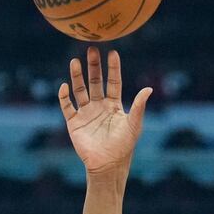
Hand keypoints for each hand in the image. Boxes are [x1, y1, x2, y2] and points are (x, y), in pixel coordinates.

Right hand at [58, 47, 152, 175]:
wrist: (108, 165)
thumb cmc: (124, 146)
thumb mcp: (134, 125)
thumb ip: (138, 106)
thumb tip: (149, 89)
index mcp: (113, 105)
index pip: (113, 82)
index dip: (113, 68)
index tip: (112, 52)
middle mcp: (99, 106)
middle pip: (95, 81)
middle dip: (93, 66)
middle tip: (91, 49)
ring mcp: (86, 113)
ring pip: (80, 90)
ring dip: (77, 76)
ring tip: (75, 61)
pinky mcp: (74, 123)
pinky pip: (67, 106)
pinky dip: (64, 97)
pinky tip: (64, 86)